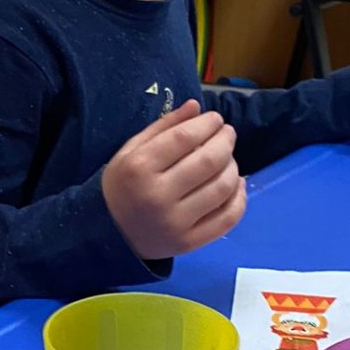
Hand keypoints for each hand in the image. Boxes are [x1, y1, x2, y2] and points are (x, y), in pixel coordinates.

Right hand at [100, 100, 245, 261]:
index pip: (185, 138)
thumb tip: (197, 106)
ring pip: (222, 188)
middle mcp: (157, 195)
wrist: (110, 234)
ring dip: (233, 167)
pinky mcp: (189, 243)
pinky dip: (240, 198)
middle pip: (209, 162)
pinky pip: (228, 218)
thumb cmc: (122, 185)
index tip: (216, 119)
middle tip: (227, 134)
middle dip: (225, 142)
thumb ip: (163, 126)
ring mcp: (175, 222)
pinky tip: (237, 184)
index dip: (207, 124)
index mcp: (139, 167)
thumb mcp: (131, 150)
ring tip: (228, 158)